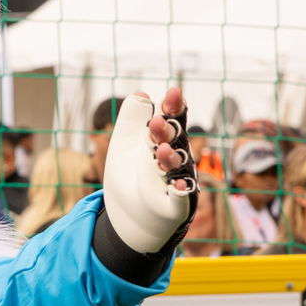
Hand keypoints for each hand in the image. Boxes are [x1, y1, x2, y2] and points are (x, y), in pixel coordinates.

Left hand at [102, 88, 196, 253]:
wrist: (126, 212)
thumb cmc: (129, 173)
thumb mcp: (124, 142)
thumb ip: (133, 117)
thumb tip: (141, 94)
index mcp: (163, 140)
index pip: (172, 120)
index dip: (173, 106)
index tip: (173, 92)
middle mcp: (174, 158)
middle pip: (175, 141)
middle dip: (167, 132)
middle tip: (157, 123)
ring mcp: (175, 181)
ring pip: (177, 168)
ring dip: (171, 159)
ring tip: (160, 150)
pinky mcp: (174, 206)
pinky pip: (180, 199)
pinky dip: (180, 192)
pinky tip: (178, 186)